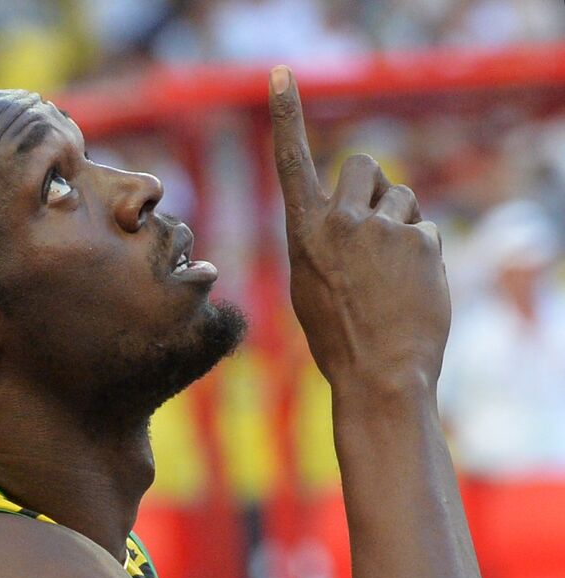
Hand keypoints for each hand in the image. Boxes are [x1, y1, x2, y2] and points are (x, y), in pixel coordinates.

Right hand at [269, 66, 449, 396]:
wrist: (379, 374)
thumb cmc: (338, 337)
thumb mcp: (311, 283)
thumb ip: (325, 239)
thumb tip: (356, 213)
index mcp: (302, 233)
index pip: (291, 161)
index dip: (286, 116)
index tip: (282, 75)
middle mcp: (339, 222)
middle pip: (362, 164)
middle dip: (372, 185)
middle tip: (375, 224)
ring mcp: (382, 228)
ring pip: (400, 199)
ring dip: (400, 226)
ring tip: (390, 274)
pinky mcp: (420, 239)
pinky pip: (424, 230)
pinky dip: (421, 255)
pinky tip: (410, 289)